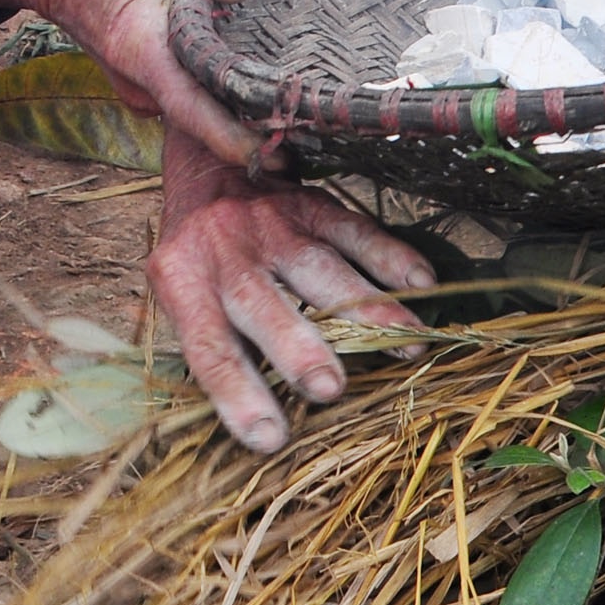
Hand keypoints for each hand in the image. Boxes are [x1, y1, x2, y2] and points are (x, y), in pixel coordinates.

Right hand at [0, 0, 290, 164]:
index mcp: (148, 61)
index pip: (200, 118)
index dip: (245, 141)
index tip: (288, 153)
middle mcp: (145, 89)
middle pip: (210, 115)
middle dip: (257, 115)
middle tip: (315, 112)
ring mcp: (145, 87)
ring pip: (203, 100)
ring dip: (241, 92)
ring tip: (299, 86)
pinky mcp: (151, 76)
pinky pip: (193, 85)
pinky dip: (222, 75)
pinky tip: (259, 57)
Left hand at [148, 128, 434, 450]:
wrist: (209, 167)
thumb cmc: (199, 256)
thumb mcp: (182, 296)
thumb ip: (219, 346)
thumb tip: (261, 424)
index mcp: (183, 281)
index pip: (208, 346)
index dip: (236, 393)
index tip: (268, 437)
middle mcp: (226, 252)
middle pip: (263, 305)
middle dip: (297, 349)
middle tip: (329, 388)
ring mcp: (273, 225)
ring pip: (319, 270)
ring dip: (365, 309)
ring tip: (406, 345)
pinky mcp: (313, 205)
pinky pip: (355, 231)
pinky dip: (391, 256)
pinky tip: (422, 284)